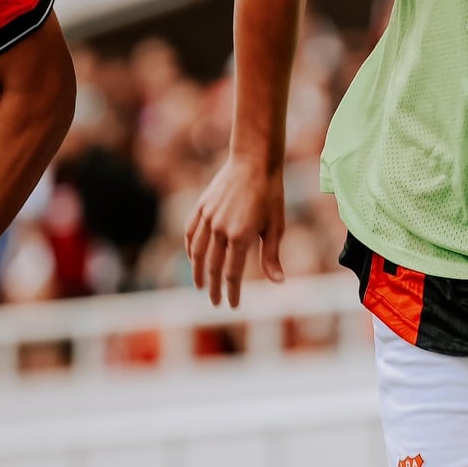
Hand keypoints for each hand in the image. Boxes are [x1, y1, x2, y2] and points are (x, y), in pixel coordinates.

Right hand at [184, 157, 285, 307]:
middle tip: (216, 303)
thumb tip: (278, 282)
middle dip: (214, 288)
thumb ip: (271, 256)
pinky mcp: (201, 207)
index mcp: (241, 236)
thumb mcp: (276, 226)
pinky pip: (190, 232)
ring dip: (198, 272)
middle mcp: (220, 229)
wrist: (254, 161)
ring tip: (200, 286)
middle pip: (213, 267)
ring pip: (197, 252)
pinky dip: (190, 249)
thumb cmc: (271, 194)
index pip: (232, 274)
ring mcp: (208, 217)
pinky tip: (193, 258)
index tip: (233, 305)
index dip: (232, 292)